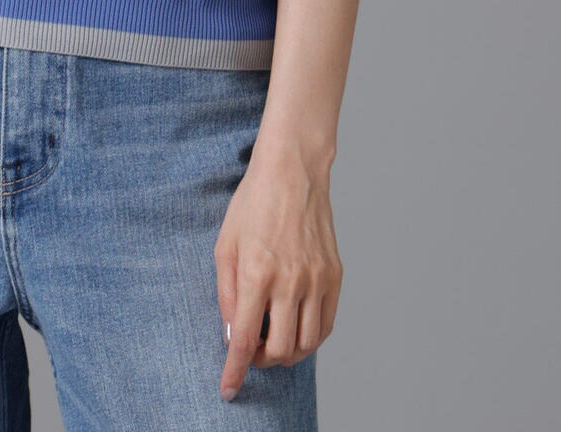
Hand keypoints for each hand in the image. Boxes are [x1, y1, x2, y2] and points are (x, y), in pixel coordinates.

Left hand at [213, 137, 342, 400]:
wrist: (293, 171)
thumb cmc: (253, 203)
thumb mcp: (225, 245)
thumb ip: (227, 295)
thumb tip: (233, 335)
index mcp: (257, 272)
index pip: (246, 339)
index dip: (235, 370)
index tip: (228, 389)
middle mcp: (290, 280)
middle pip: (280, 349)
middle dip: (262, 361)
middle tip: (252, 350)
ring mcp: (317, 279)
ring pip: (307, 343)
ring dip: (288, 353)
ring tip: (273, 340)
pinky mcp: (335, 275)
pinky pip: (326, 324)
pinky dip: (311, 337)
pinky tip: (296, 327)